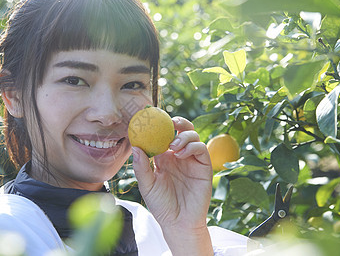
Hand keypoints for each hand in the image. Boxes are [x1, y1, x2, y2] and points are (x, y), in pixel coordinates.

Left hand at [132, 116, 212, 254]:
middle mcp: (178, 155)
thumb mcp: (147, 186)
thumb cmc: (161, 205)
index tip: (150, 116)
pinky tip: (182, 153)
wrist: (179, 223)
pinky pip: (201, 148)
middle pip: (180, 130)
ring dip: (183, 135)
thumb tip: (135, 147)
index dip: (158, 124)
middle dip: (177, 121)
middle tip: (169, 122)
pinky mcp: (203, 166)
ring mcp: (191, 160)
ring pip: (192, 135)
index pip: (162, 135)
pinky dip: (192, 145)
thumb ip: (141, 167)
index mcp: (163, 157)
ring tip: (174, 146)